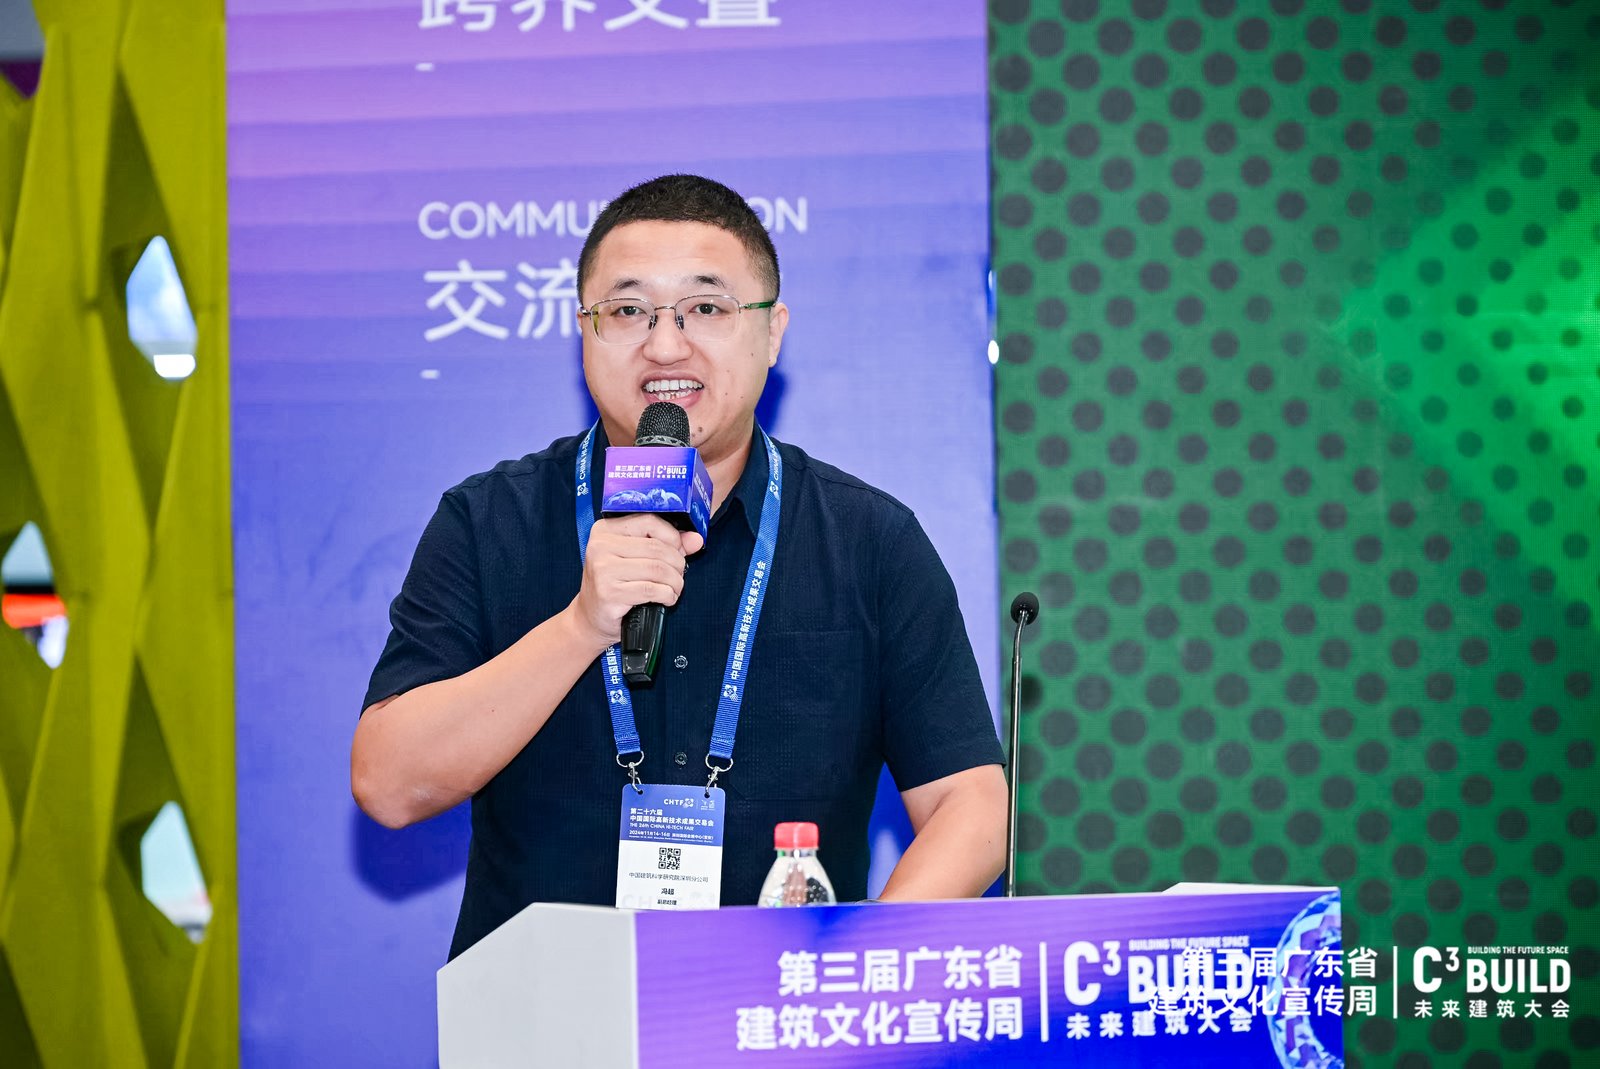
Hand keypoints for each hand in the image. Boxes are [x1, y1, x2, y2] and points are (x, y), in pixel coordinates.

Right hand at [572, 515, 704, 648]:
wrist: (590, 617)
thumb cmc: (616, 584)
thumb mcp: (636, 558)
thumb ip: (667, 545)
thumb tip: (696, 539)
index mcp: (606, 530)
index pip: (650, 521)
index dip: (673, 537)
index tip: (679, 552)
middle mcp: (601, 546)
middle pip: (657, 548)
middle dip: (677, 564)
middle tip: (679, 575)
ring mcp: (603, 570)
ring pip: (657, 569)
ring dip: (675, 582)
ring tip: (675, 588)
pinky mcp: (609, 593)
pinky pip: (652, 590)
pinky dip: (667, 595)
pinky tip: (667, 599)